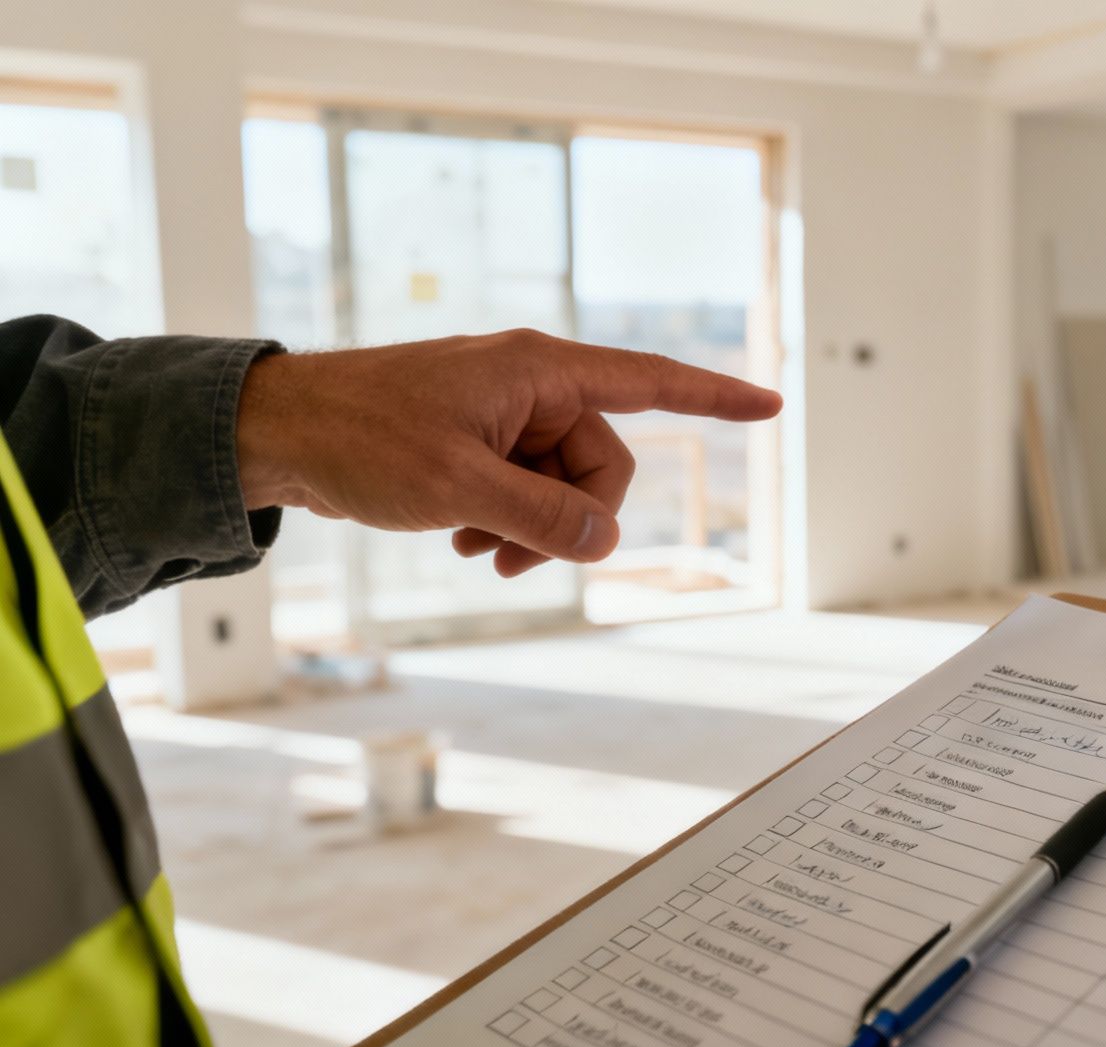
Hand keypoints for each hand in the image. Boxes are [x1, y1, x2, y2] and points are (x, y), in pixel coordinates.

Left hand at [236, 328, 780, 576]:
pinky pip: (525, 492)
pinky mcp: (478, 444)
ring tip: (476, 550)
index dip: (716, 398)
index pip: (650, 381)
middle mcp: (531, 387)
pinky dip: (505, 523)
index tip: (771, 406)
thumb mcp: (459, 489)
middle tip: (513, 557)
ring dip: (533, 530)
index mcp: (539, 372)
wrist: (278, 433)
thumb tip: (606, 543)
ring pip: (563, 488)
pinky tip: (461, 539)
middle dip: (573, 519)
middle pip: (602, 464)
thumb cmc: (359, 438)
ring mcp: (504, 417)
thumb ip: (543, 518)